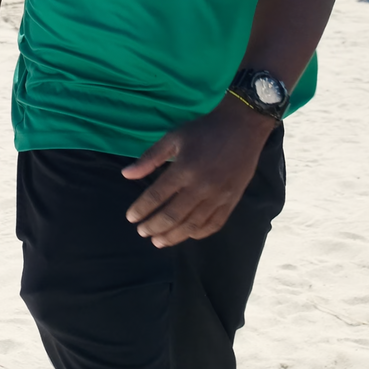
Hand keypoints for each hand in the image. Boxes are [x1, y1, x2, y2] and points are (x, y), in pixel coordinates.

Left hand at [122, 105, 273, 247]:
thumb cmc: (204, 130)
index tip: (130, 218)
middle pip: (172, 215)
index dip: (141, 209)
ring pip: (192, 225)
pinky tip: (187, 235)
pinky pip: (214, 224)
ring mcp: (218, 196)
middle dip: (153, 227)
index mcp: (184, 168)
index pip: (157, 196)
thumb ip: (150, 157)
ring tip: (158, 241)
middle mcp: (201, 186)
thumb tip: (126, 174)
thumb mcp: (173, 136)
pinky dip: (198, 233)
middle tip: (142, 232)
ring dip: (173, 236)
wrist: (242, 127)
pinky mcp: (232, 201)